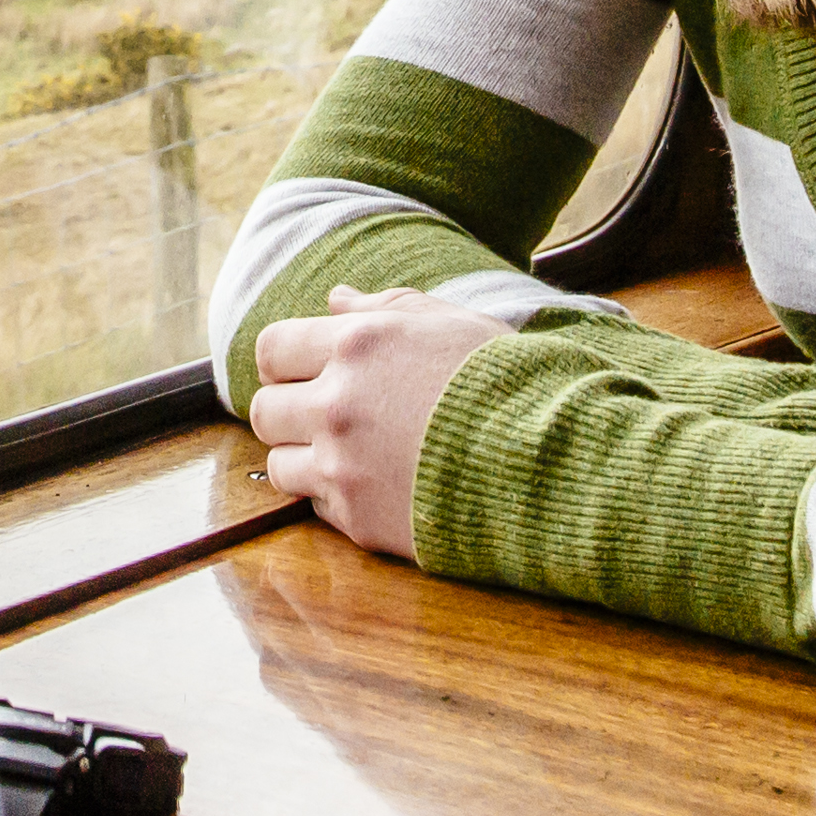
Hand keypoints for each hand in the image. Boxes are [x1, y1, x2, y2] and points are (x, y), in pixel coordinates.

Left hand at [242, 287, 514, 560]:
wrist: (550, 464)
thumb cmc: (506, 384)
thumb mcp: (450, 324)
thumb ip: (386, 307)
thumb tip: (336, 298)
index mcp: (356, 345)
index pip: (271, 349)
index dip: (283, 363)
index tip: (303, 374)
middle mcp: (337, 403)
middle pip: (265, 410)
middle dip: (290, 412)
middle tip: (328, 418)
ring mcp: (344, 464)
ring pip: (279, 465)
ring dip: (306, 459)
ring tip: (354, 456)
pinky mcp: (358, 518)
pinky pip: (315, 506)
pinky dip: (337, 497)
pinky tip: (381, 485)